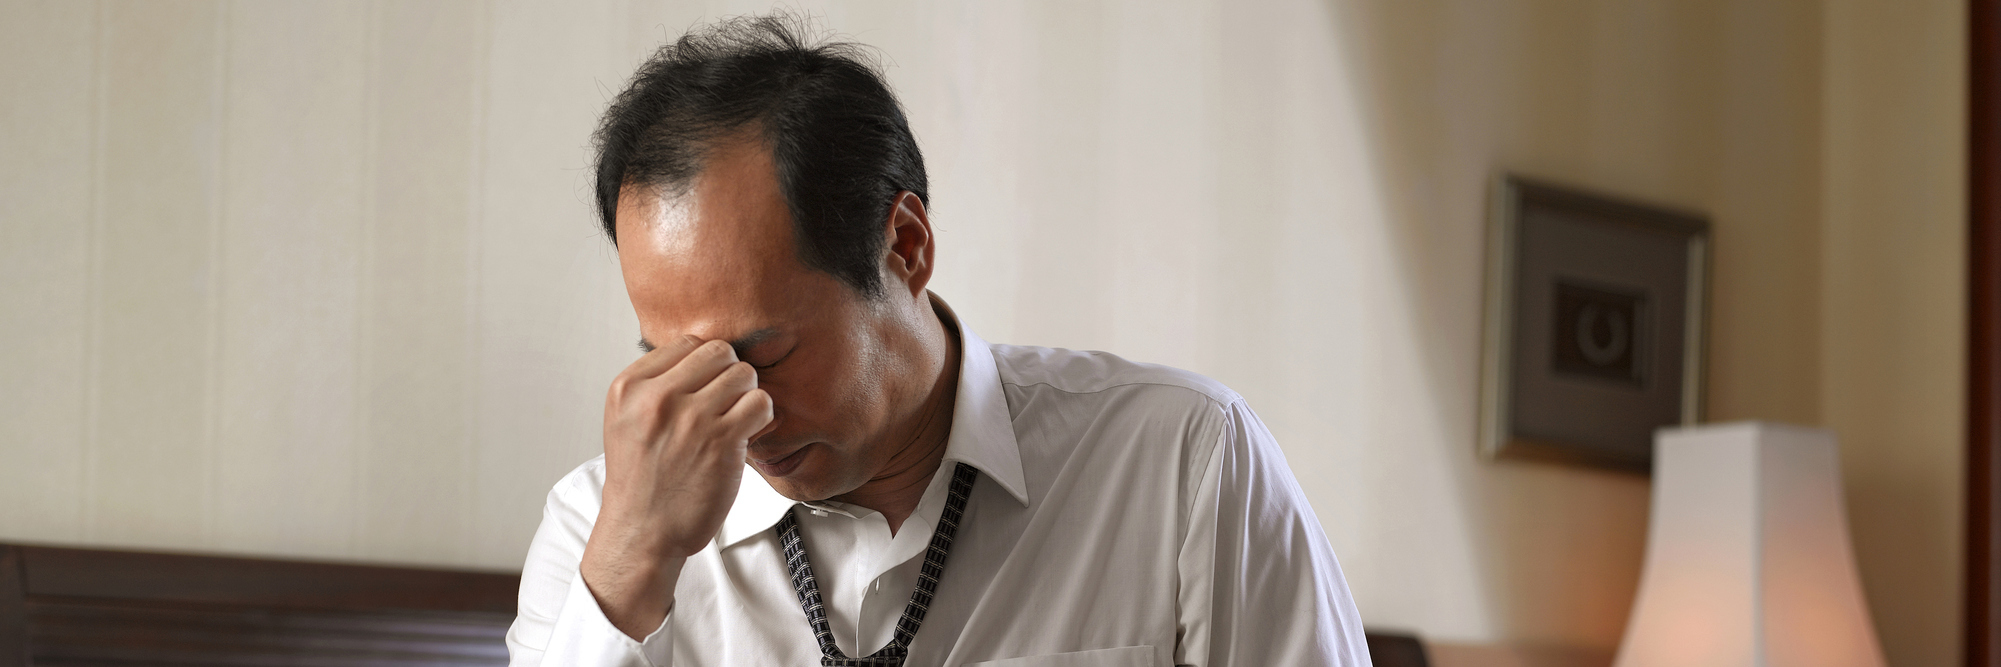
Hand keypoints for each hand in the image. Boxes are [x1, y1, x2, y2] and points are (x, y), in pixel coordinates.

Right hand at [580, 336, 774, 638]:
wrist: (643, 531)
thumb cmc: (640, 480)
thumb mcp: (625, 421)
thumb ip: (654, 385)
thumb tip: (698, 355)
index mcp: (629, 387)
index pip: (686, 344)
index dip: (705, 365)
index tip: (706, 389)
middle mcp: (658, 397)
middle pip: (718, 351)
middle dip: (729, 373)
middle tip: (727, 402)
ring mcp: (691, 417)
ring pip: (743, 373)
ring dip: (747, 395)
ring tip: (736, 419)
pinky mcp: (722, 440)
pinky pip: (760, 402)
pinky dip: (762, 416)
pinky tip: (747, 433)